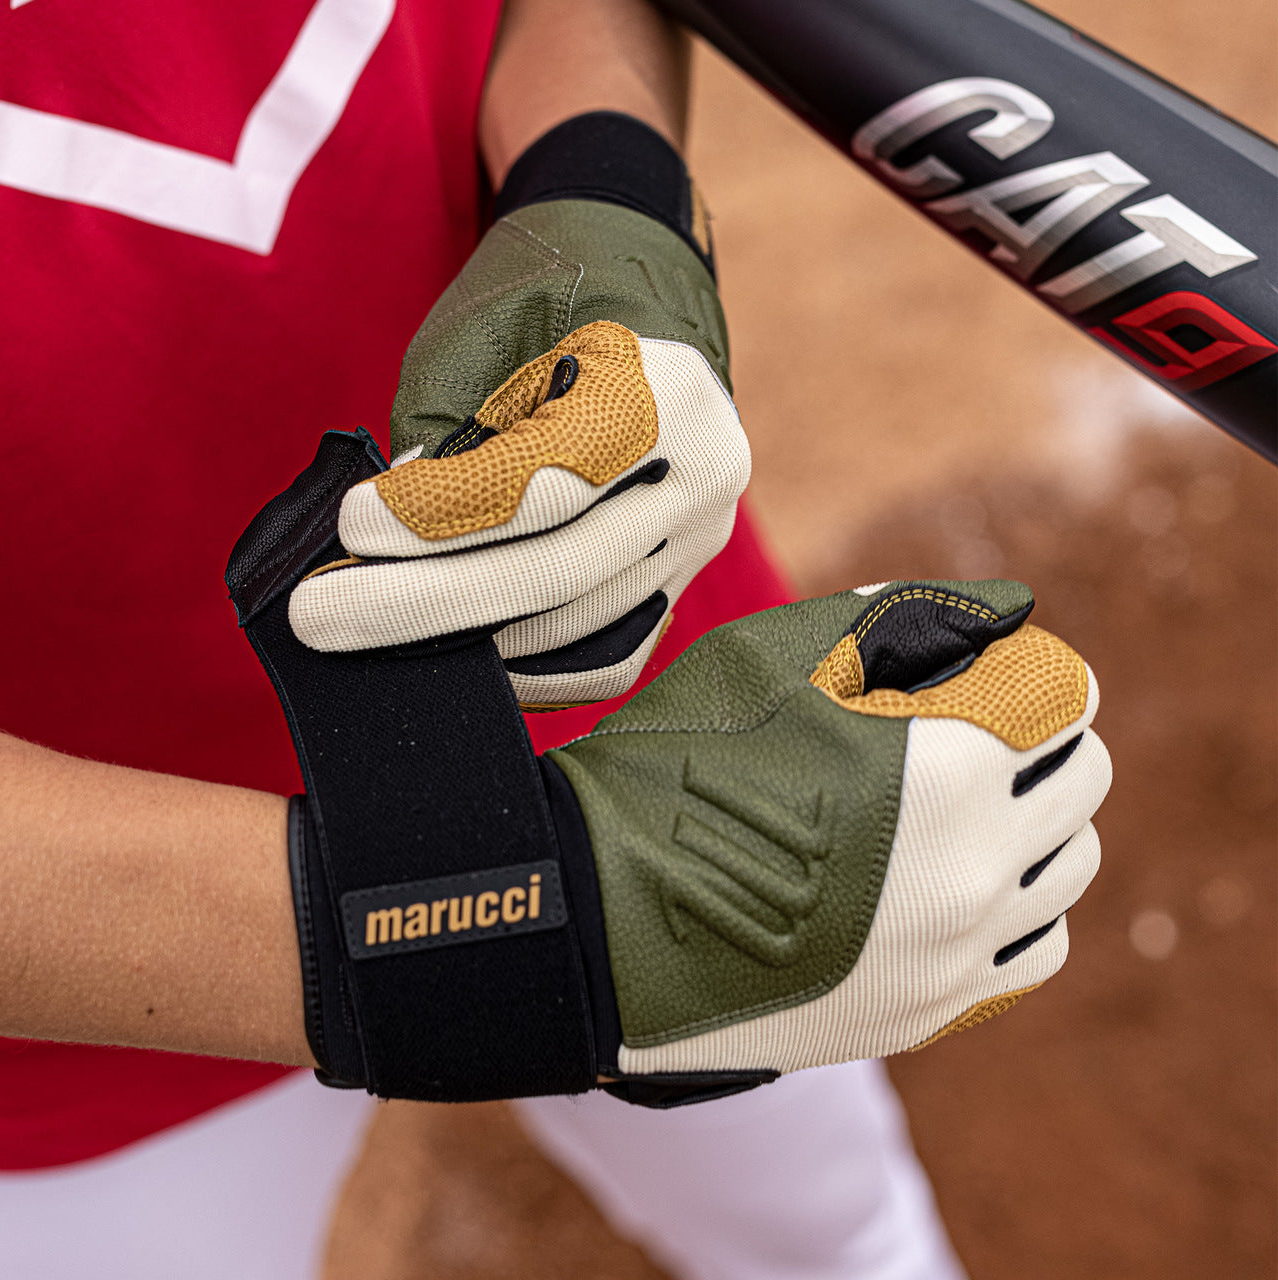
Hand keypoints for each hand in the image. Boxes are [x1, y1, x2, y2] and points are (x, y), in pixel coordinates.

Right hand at [229, 451, 1109, 1105]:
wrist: (599, 916)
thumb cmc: (674, 765)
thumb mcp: (774, 655)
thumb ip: (905, 619)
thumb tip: (1008, 609)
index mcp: (946, 764)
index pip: (1064, 693)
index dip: (1027, 660)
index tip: (983, 661)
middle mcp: (975, 865)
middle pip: (1084, 777)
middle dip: (1039, 733)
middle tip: (968, 723)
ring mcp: (958, 951)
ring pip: (1070, 866)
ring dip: (1036, 817)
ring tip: (958, 801)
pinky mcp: (931, 1012)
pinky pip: (1036, 948)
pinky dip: (1021, 903)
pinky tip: (956, 879)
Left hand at [289, 115, 748, 709]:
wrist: (642, 305)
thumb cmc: (549, 306)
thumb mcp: (491, 337)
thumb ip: (452, 438)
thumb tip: (389, 545)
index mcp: (663, 395)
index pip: (542, 481)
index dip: (439, 517)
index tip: (348, 530)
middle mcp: (700, 480)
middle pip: (557, 569)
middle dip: (428, 601)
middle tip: (319, 617)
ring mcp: (697, 540)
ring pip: (576, 621)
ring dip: (467, 640)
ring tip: (370, 633)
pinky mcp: (680, 580)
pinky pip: (609, 656)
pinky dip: (530, 668)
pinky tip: (464, 659)